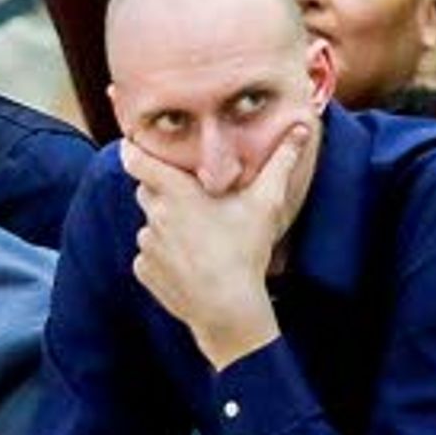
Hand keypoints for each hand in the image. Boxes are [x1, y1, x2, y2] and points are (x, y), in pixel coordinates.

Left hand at [128, 116, 316, 364]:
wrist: (227, 307)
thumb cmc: (245, 251)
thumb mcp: (266, 203)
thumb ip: (282, 162)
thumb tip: (302, 128)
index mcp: (177, 193)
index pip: (137, 161)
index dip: (134, 150)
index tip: (134, 144)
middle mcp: (154, 216)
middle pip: (147, 191)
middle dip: (162, 190)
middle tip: (190, 199)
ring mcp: (147, 245)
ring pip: (150, 225)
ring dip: (165, 227)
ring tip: (197, 239)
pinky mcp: (144, 271)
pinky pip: (148, 256)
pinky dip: (163, 257)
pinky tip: (188, 264)